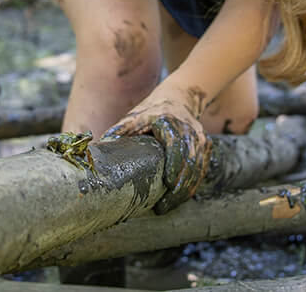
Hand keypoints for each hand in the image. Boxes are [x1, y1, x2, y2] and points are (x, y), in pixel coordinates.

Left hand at [103, 88, 212, 214]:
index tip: (168, 183)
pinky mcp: (205, 146)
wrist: (177, 99)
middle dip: (179, 185)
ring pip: (197, 167)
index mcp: (168, 121)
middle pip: (189, 160)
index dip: (174, 163)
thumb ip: (119, 132)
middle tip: (164, 205)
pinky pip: (201, 169)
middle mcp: (188, 129)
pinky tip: (179, 198)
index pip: (176, 144)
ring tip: (168, 205)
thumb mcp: (134, 118)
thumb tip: (99, 150)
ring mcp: (199, 138)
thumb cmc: (151, 112)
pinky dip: (192, 185)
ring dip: (185, 189)